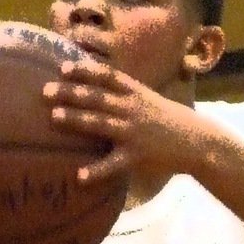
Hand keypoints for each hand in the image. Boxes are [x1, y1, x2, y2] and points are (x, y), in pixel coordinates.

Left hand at [45, 60, 204, 182]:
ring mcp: (134, 132)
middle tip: (46, 91)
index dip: (86, 71)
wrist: (198, 141)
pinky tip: (79, 176)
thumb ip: (127, 95)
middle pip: (98, 97)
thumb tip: (100, 88)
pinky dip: (96, 171)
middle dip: (71, 93)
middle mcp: (133, 110)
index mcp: (137, 94)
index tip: (64, 67)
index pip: (109, 77)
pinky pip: (113, 164)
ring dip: (76, 119)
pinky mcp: (137, 156)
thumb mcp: (151, 101)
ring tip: (54, 116)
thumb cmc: (170, 120)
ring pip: (100, 123)